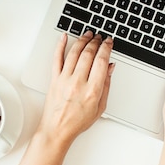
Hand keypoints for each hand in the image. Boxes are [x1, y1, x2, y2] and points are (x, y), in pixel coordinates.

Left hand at [37, 31, 114, 145]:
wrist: (57, 129)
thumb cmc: (78, 121)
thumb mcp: (100, 107)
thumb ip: (106, 85)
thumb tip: (110, 67)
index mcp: (92, 90)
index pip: (101, 61)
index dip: (106, 48)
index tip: (109, 42)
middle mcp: (78, 83)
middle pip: (88, 54)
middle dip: (95, 42)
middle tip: (99, 37)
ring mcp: (64, 80)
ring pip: (74, 53)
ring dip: (82, 41)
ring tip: (87, 35)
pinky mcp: (54, 79)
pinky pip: (56, 59)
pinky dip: (60, 46)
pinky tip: (64, 37)